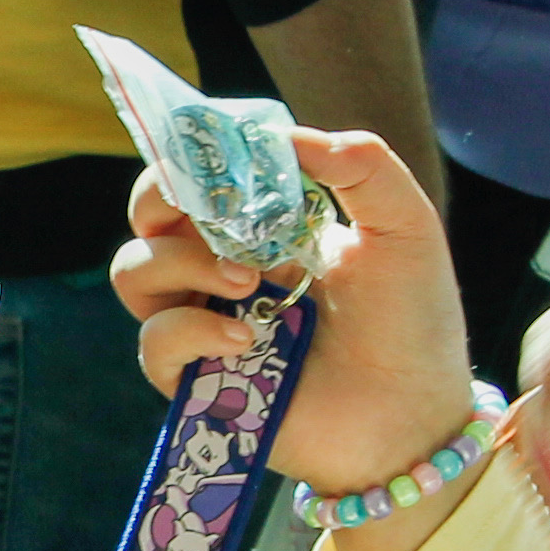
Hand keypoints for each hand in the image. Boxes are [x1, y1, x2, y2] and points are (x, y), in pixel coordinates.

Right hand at [112, 126, 474, 486]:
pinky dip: (191, 331)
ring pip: (134, 271)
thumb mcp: (405, 228)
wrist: (414, 416)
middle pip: (148, 216)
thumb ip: (362, 167)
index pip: (200, 176)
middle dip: (159, 195)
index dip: (192, 154)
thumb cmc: (414, 323)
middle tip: (199, 202)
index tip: (211, 143)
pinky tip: (245, 338)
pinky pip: (154, 342)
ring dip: (178, 262)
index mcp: (264, 227)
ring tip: (245, 279)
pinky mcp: (195, 379)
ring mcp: (204, 322)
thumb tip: (291, 134)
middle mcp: (222, 269)